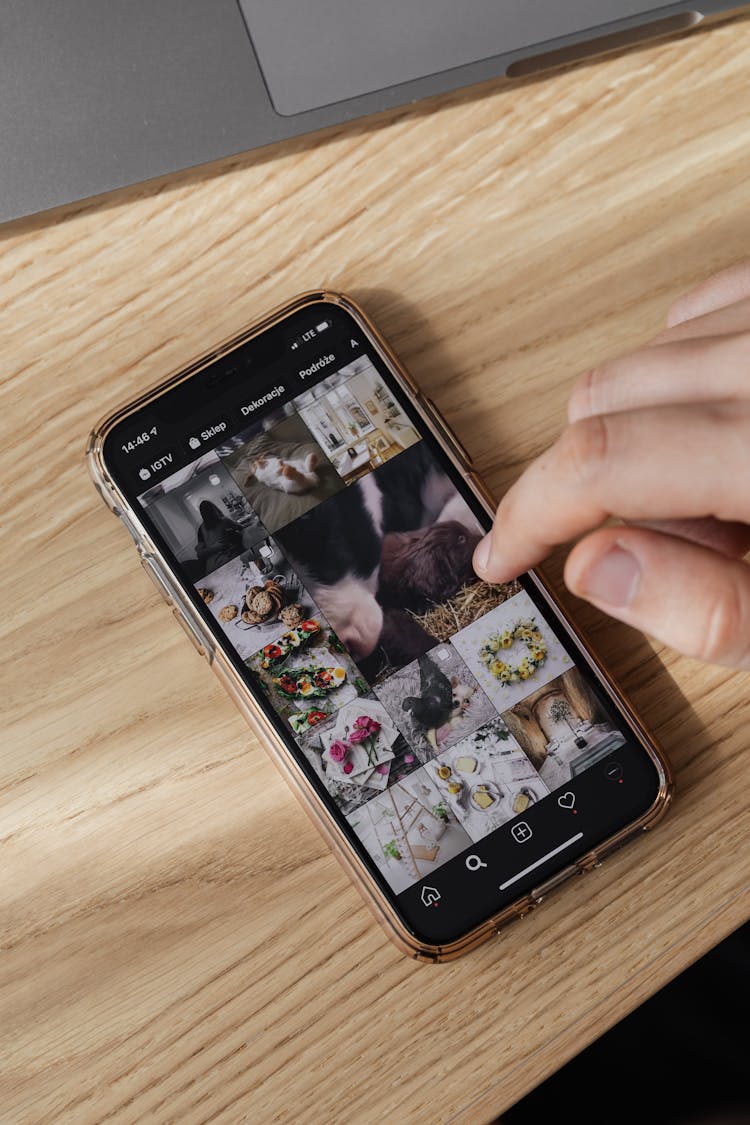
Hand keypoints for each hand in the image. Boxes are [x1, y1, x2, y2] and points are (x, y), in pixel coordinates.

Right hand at [473, 261, 749, 669]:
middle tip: (647, 540)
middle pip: (600, 402)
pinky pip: (691, 312)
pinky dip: (671, 375)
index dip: (529, 514)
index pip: (603, 461)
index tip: (502, 554)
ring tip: (709, 490)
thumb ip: (712, 608)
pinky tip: (713, 425)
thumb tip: (598, 566)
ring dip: (631, 430)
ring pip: (634, 357)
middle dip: (589, 483)